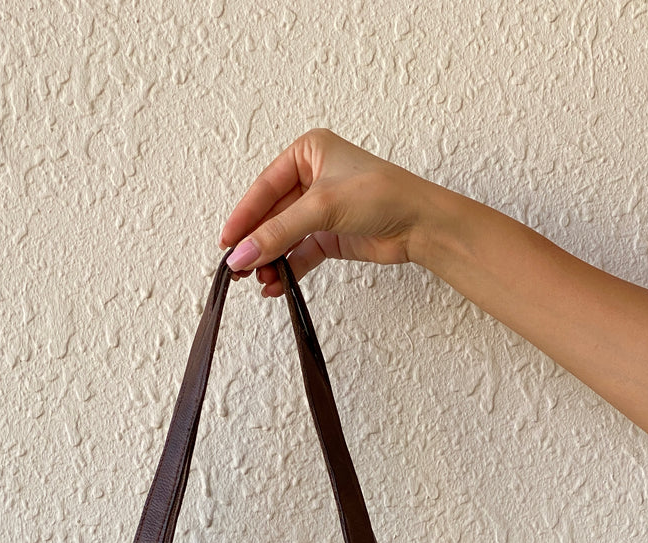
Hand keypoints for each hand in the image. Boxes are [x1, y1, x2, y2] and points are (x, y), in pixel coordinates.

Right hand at [218, 128, 428, 295]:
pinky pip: (299, 253)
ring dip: (270, 259)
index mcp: (307, 152)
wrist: (420, 224)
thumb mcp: (322, 208)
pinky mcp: (329, 236)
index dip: (244, 217)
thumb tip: (242, 253)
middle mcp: (312, 177)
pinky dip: (287, 269)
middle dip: (256, 243)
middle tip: (237, 268)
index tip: (226, 243)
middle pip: (271, 215)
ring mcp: (320, 209)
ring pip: (284, 237)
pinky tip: (276, 285)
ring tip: (258, 279)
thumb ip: (279, 233)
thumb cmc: (382, 195)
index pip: (265, 188)